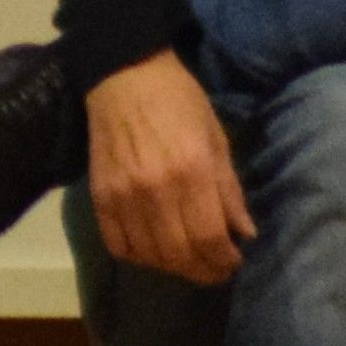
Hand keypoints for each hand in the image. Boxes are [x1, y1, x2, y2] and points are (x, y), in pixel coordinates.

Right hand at [87, 52, 254, 286]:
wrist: (124, 75)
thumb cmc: (180, 101)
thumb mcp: (216, 139)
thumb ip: (230, 190)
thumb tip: (245, 234)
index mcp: (192, 171)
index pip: (209, 238)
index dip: (224, 260)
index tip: (234, 261)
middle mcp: (155, 189)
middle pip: (180, 254)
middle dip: (204, 271)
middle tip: (215, 268)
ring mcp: (123, 195)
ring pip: (149, 256)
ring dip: (173, 267)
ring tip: (187, 260)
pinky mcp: (100, 196)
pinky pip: (118, 245)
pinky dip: (138, 256)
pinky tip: (153, 249)